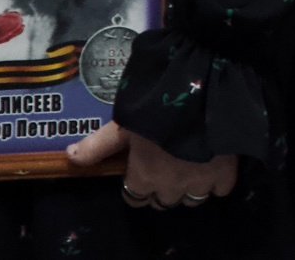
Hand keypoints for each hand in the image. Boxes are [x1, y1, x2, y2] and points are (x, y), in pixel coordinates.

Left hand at [64, 121, 238, 208]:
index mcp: (144, 176)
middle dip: (163, 188)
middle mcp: (171, 186)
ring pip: (192, 199)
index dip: (137, 186)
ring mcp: (200, 181)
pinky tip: (215, 166)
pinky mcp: (226, 172)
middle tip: (166, 167)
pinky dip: (217, 182)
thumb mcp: (123, 123)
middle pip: (164, 201)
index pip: (136, 198)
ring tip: (191, 169)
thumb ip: (98, 144)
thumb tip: (68, 157)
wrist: (204, 93)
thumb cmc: (156, 107)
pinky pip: (221, 189)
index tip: (142, 172)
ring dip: (189, 188)